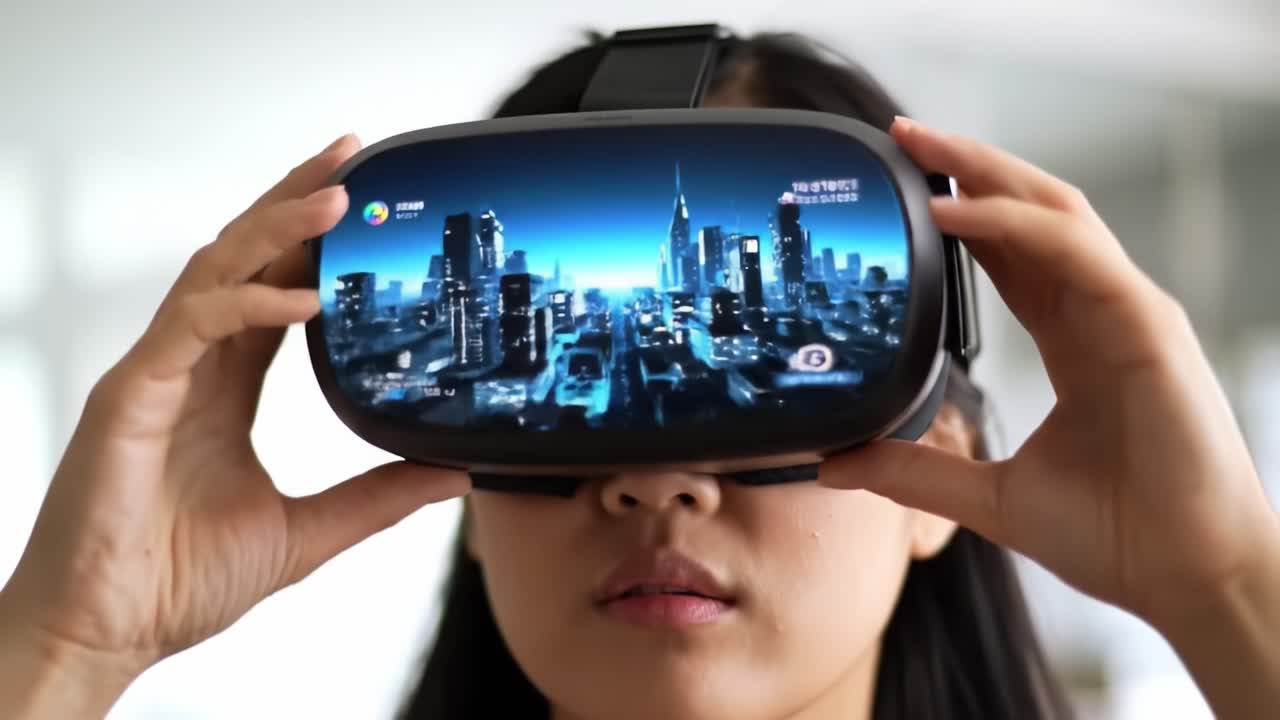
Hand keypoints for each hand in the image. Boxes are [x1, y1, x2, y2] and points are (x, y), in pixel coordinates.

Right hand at [0, 134, 469, 707]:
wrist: (108, 633)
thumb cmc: (179, 580)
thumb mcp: (307, 532)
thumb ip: (376, 497)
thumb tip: (451, 473)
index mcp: (223, 387)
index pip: (273, 290)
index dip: (313, 243)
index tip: (365, 204)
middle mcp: (191, 365)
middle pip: (244, 257)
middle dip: (294, 201)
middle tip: (351, 154)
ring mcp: (158, 372)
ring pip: (216, 270)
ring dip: (276, 226)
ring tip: (337, 194)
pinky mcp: (133, 395)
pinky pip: (194, 325)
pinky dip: (248, 302)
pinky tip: (306, 298)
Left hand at [822, 117, 1279, 628]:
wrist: (1189, 578)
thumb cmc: (1116, 535)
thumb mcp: (991, 496)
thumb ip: (915, 471)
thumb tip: (836, 463)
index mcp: (1074, 341)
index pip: (1012, 256)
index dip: (963, 215)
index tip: (906, 189)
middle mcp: (1101, 313)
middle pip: (1030, 214)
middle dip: (968, 168)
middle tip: (902, 137)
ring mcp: (1127, 311)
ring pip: (1054, 212)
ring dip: (985, 173)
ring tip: (920, 148)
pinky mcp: (1146, 325)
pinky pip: (1072, 253)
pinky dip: (1011, 225)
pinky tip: (951, 214)